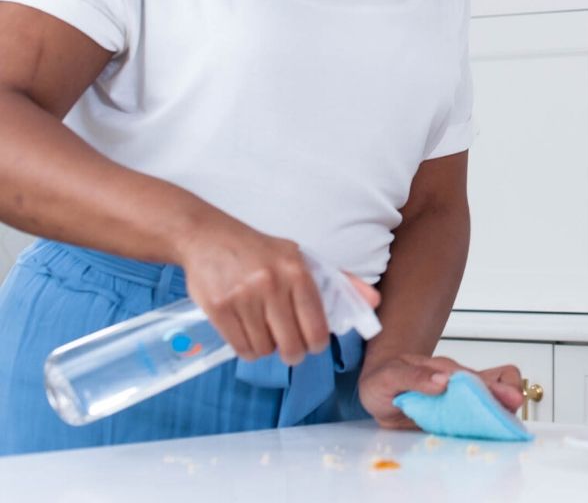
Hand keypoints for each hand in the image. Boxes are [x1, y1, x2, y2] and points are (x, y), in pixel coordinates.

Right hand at [178, 215, 337, 365]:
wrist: (209, 237)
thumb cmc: (260, 250)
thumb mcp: (300, 257)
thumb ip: (337, 281)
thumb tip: (374, 301)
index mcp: (296, 270)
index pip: (316, 324)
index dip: (317, 343)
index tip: (313, 345)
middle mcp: (272, 284)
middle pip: (291, 344)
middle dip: (294, 353)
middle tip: (290, 350)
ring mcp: (244, 297)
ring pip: (265, 349)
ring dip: (267, 348)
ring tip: (265, 332)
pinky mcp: (219, 309)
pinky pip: (241, 348)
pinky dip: (247, 349)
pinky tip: (248, 333)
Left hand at [359, 354, 523, 428]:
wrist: (375, 388)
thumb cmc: (384, 376)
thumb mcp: (390, 375)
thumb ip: (414, 377)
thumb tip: (443, 381)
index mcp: (444, 370)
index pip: (475, 375)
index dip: (494, 387)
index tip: (508, 399)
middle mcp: (456, 382)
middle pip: (495, 382)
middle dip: (508, 396)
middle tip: (513, 411)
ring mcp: (457, 398)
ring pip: (490, 400)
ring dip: (500, 412)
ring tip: (506, 427)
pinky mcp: (452, 416)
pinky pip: (475, 419)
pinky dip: (486, 425)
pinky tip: (490, 432)